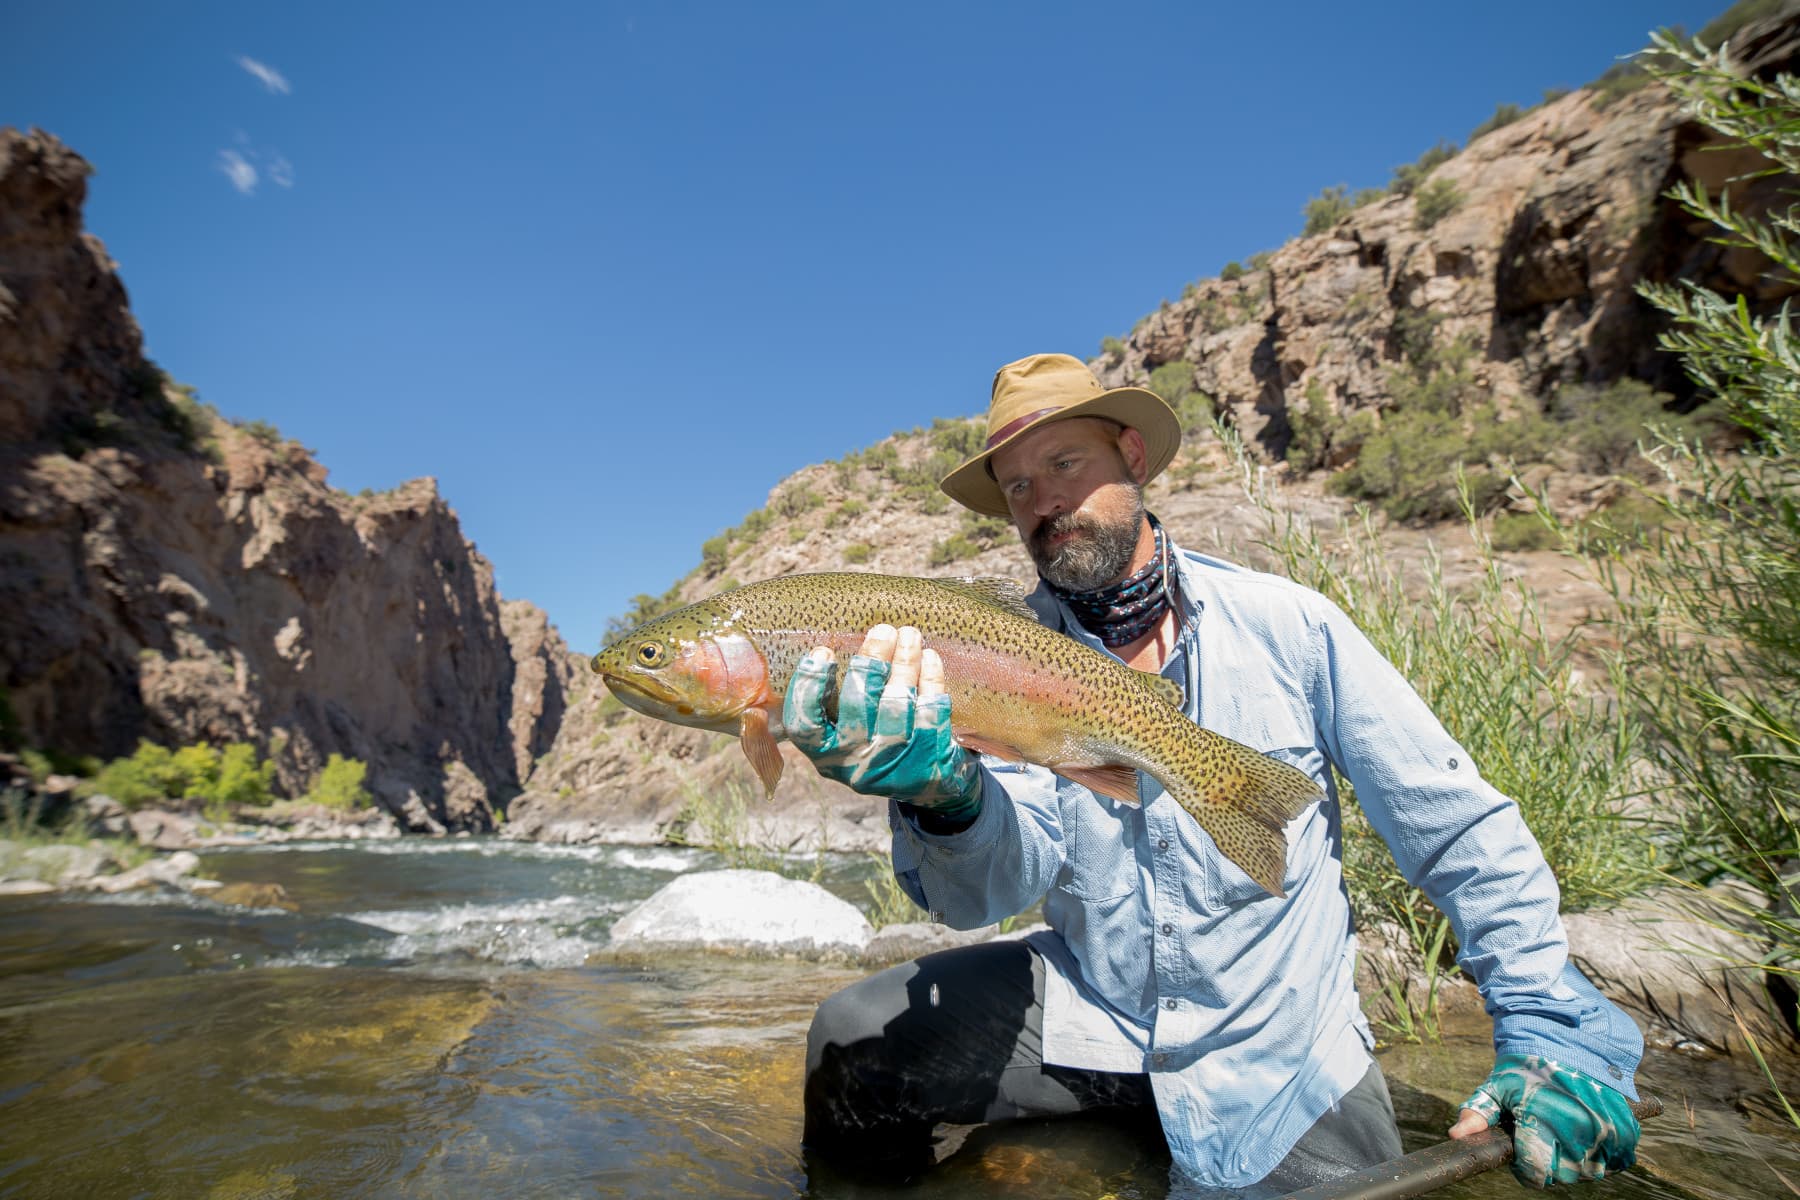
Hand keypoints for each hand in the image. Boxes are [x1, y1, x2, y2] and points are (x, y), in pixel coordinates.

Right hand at [782, 623, 980, 818]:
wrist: (926, 784)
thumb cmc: (876, 739)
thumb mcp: (847, 730)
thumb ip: (836, 698)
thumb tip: (837, 638)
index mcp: (824, 753)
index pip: (804, 725)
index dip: (809, 687)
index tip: (823, 650)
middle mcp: (854, 763)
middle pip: (858, 706)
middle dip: (871, 662)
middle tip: (883, 630)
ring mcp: (892, 765)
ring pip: (897, 705)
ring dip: (904, 664)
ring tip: (909, 635)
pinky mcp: (928, 762)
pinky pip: (930, 713)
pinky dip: (930, 681)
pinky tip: (929, 658)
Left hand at [1450, 1053, 1638, 1187]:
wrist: (1574, 1038)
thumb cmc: (1529, 1064)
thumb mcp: (1499, 1084)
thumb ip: (1477, 1112)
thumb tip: (1455, 1136)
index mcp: (1543, 1124)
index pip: (1534, 1175)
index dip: (1524, 1167)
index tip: (1523, 1149)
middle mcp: (1578, 1134)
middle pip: (1562, 1176)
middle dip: (1550, 1162)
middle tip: (1544, 1135)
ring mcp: (1605, 1133)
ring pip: (1589, 1171)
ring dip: (1577, 1160)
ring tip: (1565, 1131)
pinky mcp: (1626, 1130)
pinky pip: (1617, 1161)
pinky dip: (1604, 1154)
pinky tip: (1587, 1135)